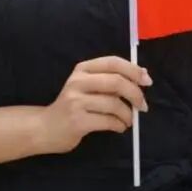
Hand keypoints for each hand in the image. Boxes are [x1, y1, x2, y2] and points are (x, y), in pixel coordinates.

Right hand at [36, 56, 152, 154]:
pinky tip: (119, 127)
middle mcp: (78, 82)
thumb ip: (110, 79)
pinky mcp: (77, 121)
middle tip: (143, 106)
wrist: (44, 128)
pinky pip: (108, 121)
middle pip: (117, 82)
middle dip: (136, 94)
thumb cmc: (72, 106)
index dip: (134, 70)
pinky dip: (119, 125)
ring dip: (128, 114)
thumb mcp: (87, 86)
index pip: (113, 62)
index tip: (147, 81)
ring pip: (114, 103)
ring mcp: (76, 101)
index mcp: (83, 69)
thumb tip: (143, 75)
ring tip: (128, 120)